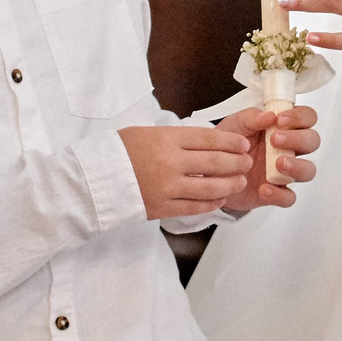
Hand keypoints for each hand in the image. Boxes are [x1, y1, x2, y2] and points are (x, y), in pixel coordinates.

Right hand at [117, 124, 252, 218]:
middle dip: (236, 162)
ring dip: (230, 184)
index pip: (209, 138)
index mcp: (166, 138)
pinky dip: (212, 203)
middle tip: (247, 162)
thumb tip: (206, 141)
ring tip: (239, 181)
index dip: (230, 142)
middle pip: (215, 162)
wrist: (94, 179)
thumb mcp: (146, 133)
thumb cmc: (119, 152)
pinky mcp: (163, 207)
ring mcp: (168, 187)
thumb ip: (176, 138)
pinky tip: (221, 199)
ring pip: (210, 187)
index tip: (243, 143)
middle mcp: (170, 162)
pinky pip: (196, 207)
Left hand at [210, 104, 318, 211]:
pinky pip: (289, 197)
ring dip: (297, 166)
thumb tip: (269, 115)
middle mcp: (289, 149)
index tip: (281, 120)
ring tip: (278, 163)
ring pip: (308, 170)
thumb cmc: (230, 144)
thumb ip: (251, 117)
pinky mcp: (277, 192)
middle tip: (276, 140)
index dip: (300, 117)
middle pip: (312, 141)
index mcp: (283, 128)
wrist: (214, 172)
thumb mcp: (235, 125)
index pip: (307, 117)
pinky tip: (264, 188)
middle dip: (298, 139)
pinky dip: (279, 194)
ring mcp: (285, 172)